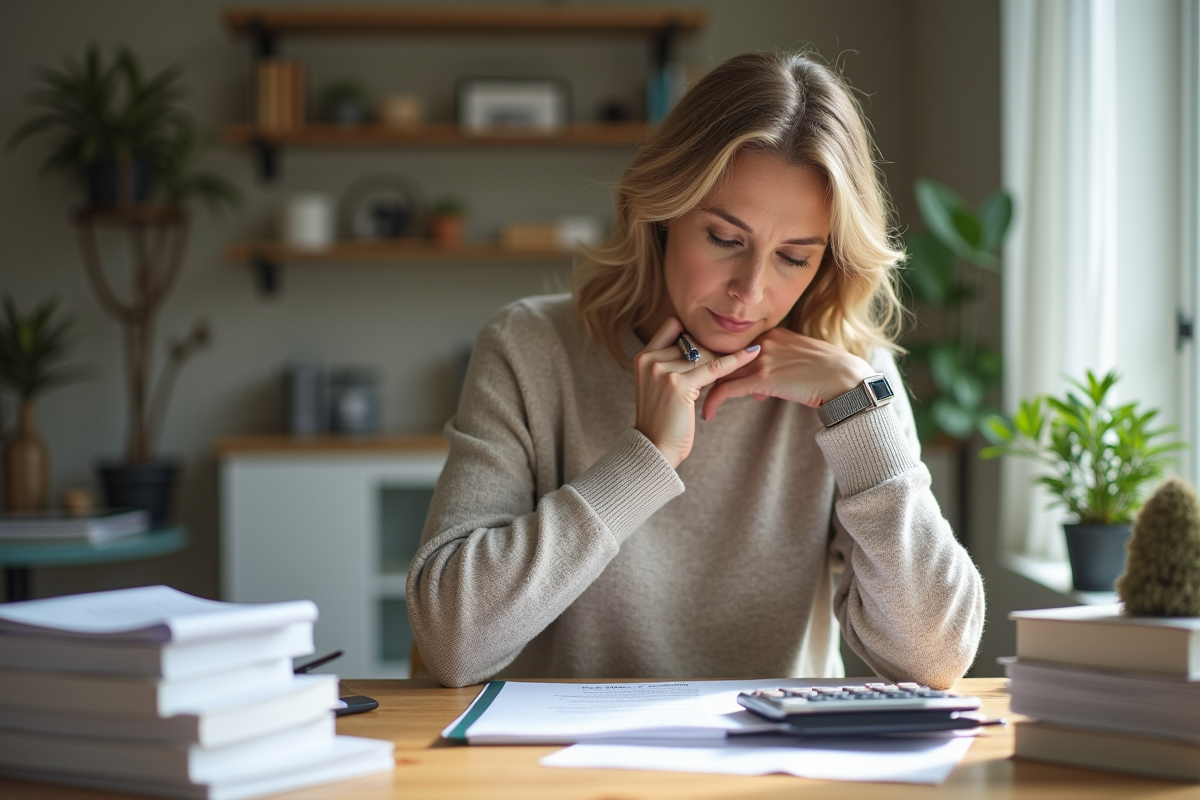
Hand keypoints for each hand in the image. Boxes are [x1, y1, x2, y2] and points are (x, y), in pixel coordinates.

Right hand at [634, 317, 761, 467]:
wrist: (655, 448)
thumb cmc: (663, 420)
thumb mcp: (659, 385)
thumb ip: (671, 363)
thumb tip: (700, 346)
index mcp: (643, 357)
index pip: (673, 326)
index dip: (692, 334)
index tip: (707, 346)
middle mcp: (649, 360)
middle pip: (691, 339)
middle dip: (709, 351)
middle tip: (724, 363)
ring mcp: (662, 371)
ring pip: (704, 353)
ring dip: (720, 360)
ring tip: (738, 366)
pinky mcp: (679, 385)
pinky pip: (714, 367)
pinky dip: (735, 361)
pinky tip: (752, 354)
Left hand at [702, 327, 874, 420]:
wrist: (845, 379)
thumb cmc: (828, 374)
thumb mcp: (799, 363)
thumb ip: (774, 371)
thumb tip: (757, 390)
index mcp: (773, 334)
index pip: (738, 351)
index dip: (727, 368)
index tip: (715, 380)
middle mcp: (764, 342)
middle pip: (725, 360)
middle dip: (710, 378)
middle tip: (698, 391)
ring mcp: (763, 358)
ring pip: (722, 373)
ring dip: (708, 391)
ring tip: (698, 404)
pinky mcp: (763, 377)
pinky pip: (728, 389)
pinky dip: (714, 401)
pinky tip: (707, 413)